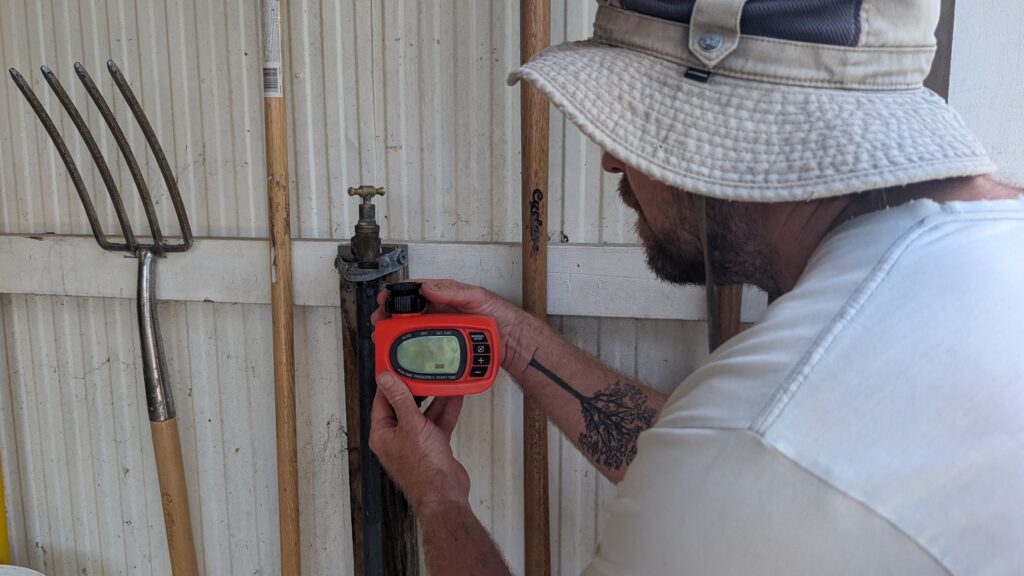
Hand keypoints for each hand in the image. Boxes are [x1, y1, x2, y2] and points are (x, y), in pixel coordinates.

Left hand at [369, 371, 469, 512]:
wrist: (445, 493)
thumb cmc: (424, 468)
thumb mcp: (411, 425)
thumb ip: (400, 399)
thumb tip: (386, 379)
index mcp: (383, 433)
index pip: (382, 400)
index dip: (389, 382)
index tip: (396, 365)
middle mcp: (396, 437)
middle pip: (404, 405)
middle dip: (416, 389)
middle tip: (422, 370)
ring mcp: (415, 442)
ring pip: (423, 414)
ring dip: (434, 399)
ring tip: (442, 381)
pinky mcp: (432, 446)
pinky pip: (437, 423)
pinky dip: (446, 411)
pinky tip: (454, 397)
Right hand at [372, 279, 533, 372]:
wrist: (512, 341)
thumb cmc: (498, 315)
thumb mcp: (477, 297)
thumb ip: (453, 291)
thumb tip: (428, 286)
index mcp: (444, 298)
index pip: (414, 293)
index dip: (396, 295)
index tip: (384, 299)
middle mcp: (439, 314)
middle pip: (407, 315)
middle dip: (389, 317)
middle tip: (379, 322)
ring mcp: (441, 332)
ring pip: (412, 334)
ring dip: (396, 336)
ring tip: (385, 340)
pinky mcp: (445, 350)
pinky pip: (425, 352)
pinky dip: (411, 354)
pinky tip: (403, 357)